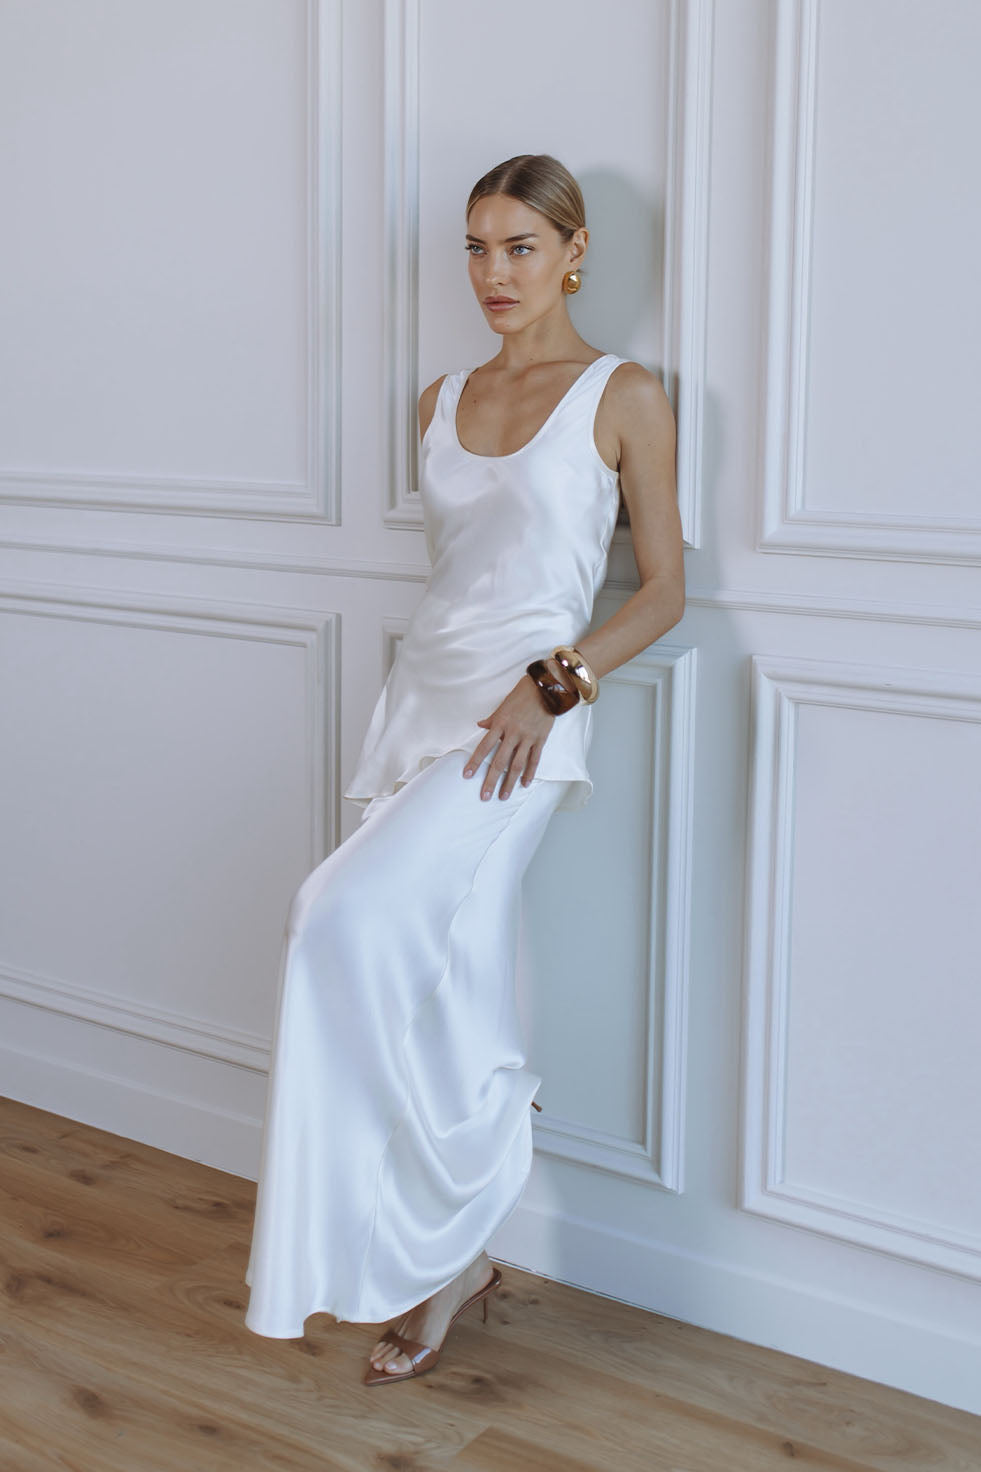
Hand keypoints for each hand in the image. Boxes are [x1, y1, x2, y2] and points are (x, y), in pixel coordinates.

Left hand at [463, 669, 566, 799]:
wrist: (546, 689)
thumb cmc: (523, 695)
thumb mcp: (503, 705)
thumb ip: (492, 719)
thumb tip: (480, 725)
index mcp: (500, 724)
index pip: (484, 747)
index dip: (475, 762)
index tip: (467, 775)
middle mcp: (513, 733)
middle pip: (500, 761)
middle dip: (491, 780)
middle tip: (485, 796)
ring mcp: (528, 738)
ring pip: (517, 765)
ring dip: (509, 782)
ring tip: (504, 796)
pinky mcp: (540, 739)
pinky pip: (534, 760)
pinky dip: (529, 773)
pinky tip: (524, 784)